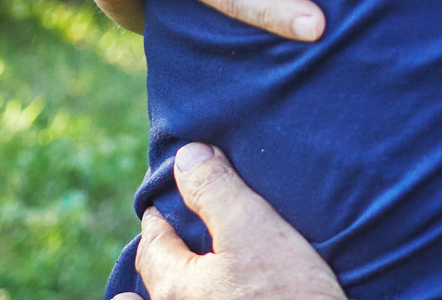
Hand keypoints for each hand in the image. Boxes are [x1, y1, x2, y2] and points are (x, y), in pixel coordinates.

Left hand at [118, 143, 345, 299]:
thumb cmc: (288, 297)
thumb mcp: (254, 230)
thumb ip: (216, 190)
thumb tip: (186, 156)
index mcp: (175, 285)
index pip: (154, 242)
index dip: (159, 216)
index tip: (163, 205)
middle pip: (156, 279)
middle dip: (159, 252)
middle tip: (167, 235)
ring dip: (161, 291)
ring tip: (166, 284)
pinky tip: (208, 296)